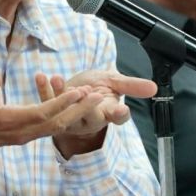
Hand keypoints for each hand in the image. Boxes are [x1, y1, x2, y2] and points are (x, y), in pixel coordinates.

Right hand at [0, 70, 98, 169]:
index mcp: (9, 122)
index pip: (42, 113)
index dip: (62, 103)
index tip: (79, 91)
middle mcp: (20, 133)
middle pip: (56, 123)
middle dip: (79, 110)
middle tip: (98, 95)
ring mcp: (22, 136)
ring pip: (55, 127)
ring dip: (75, 113)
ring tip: (92, 98)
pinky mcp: (23, 135)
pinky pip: (48, 128)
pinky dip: (63, 116)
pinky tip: (72, 104)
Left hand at [37, 69, 156, 157]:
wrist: (77, 87)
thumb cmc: (98, 86)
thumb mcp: (115, 82)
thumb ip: (132, 85)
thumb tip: (154, 87)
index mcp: (106, 114)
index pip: (117, 117)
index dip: (119, 115)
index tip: (122, 110)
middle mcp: (87, 119)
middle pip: (89, 117)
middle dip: (86, 105)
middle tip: (87, 91)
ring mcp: (68, 116)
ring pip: (65, 111)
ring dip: (61, 95)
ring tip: (59, 79)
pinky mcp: (51, 109)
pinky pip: (46, 101)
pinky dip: (43, 89)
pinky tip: (41, 76)